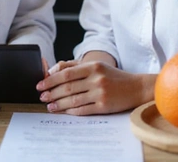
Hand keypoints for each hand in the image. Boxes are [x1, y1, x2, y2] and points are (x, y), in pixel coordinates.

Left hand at [36, 60, 155, 114]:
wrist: (137, 88)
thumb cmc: (113, 76)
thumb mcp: (96, 66)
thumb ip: (75, 67)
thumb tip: (53, 72)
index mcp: (93, 67)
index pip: (66, 73)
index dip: (51, 80)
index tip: (40, 85)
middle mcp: (96, 79)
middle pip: (68, 87)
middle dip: (51, 93)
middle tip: (42, 97)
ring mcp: (101, 93)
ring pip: (73, 100)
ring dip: (58, 104)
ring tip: (50, 106)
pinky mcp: (104, 106)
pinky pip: (83, 110)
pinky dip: (71, 111)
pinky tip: (63, 111)